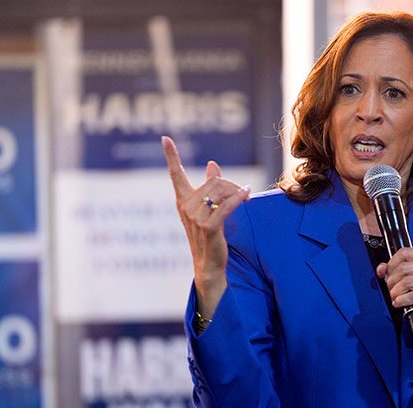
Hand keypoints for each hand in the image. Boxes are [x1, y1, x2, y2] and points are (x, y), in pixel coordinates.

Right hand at [162, 136, 249, 316]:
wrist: (209, 264)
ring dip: (238, 192)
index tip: (165, 138)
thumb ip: (211, 187)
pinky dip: (239, 198)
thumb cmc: (209, 236)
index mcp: (183, 201)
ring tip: (247, 197)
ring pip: (221, 192)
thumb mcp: (209, 209)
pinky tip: (247, 194)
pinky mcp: (209, 227)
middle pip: (213, 181)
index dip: (171, 156)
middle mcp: (186, 208)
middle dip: (232, 184)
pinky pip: (227, 205)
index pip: (175, 175)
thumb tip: (213, 165)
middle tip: (244, 192)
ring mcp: (195, 218)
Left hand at [376, 247, 412, 356]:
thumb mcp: (405, 276)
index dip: (392, 263)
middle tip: (391, 288)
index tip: (388, 273)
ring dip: (396, 291)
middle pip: (404, 267)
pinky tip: (398, 302)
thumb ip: (391, 270)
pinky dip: (402, 300)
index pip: (405, 253)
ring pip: (407, 281)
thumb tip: (381, 269)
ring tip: (394, 296)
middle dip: (392, 280)